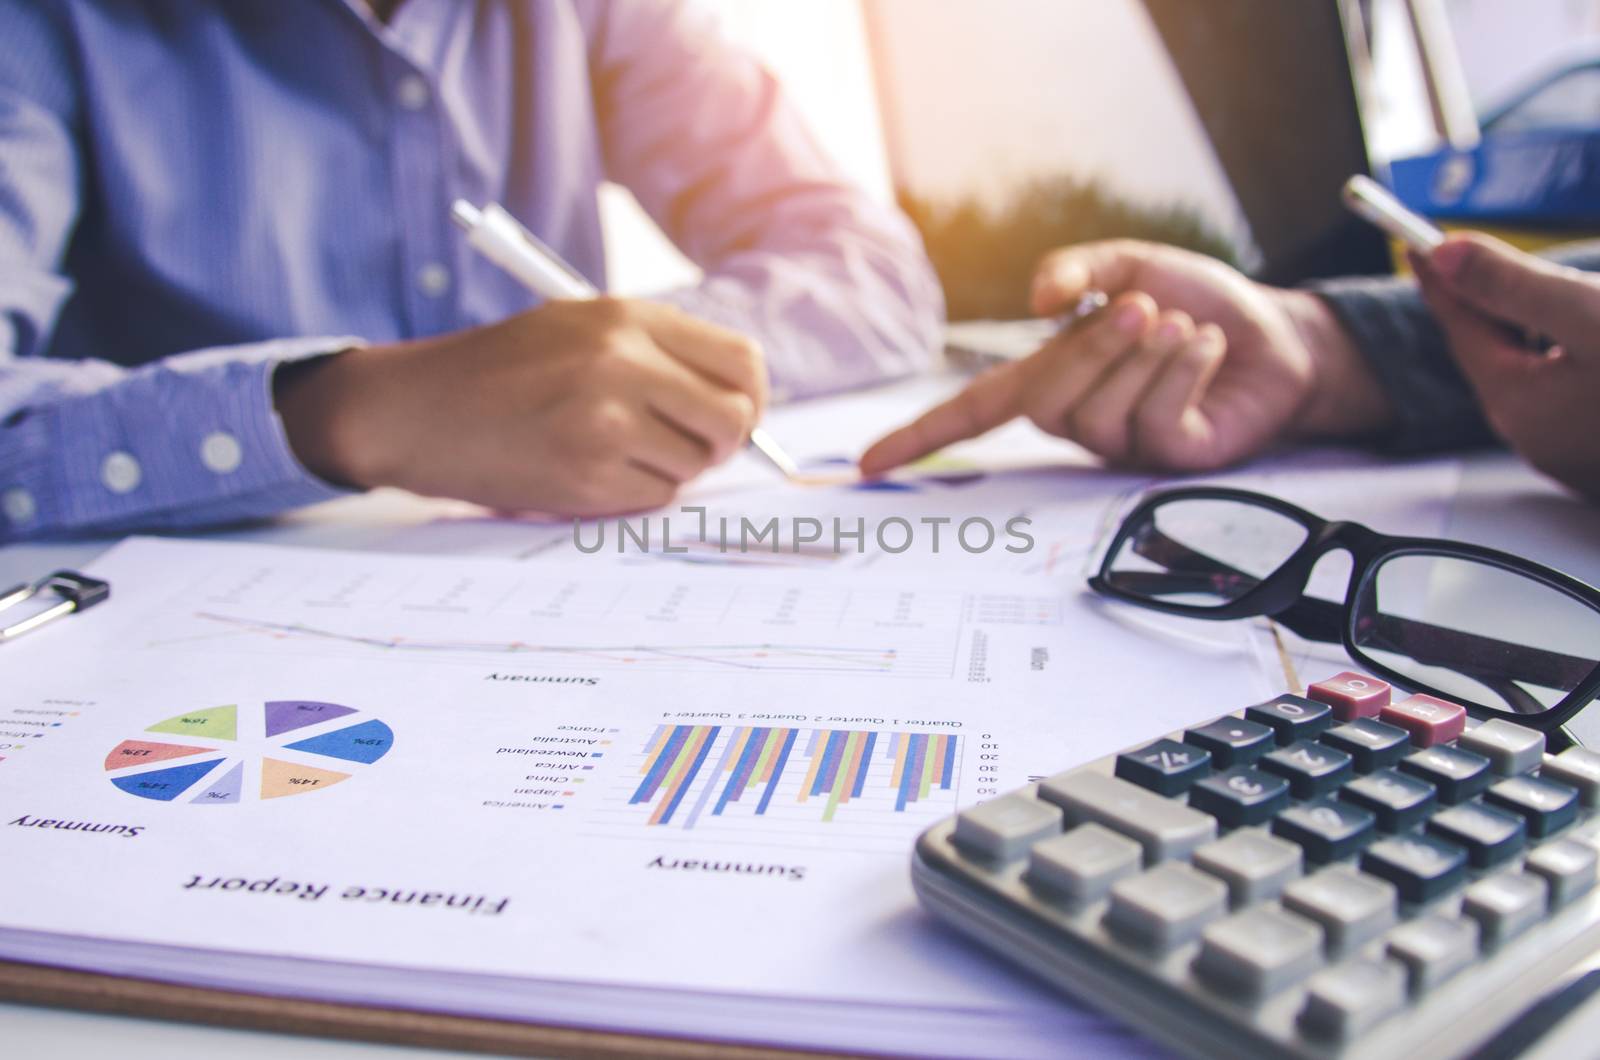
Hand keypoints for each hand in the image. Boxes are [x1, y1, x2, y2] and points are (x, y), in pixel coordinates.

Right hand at [276, 298, 765, 515]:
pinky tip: (586, 470)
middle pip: (733, 419)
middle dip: (722, 443)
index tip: (734, 414)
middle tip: (689, 446)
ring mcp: (605, 423)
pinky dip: (633, 493)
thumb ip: (657, 352)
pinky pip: (653, 497)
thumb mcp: (580, 327)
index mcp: (627, 317)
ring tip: (612, 449)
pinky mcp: (586, 477)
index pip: (741, 361)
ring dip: (668, 467)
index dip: (748, 397)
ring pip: (694, 465)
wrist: (416, 409)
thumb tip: (739, 401)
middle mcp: (623, 364)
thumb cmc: (500, 371)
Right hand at [859, 240, 1393, 474]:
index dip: (920, 438)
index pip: (972, 414)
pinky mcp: (1167, 461)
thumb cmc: (1197, 303)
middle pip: (1044, 401)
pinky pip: (1153, 422)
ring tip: (1179, 325)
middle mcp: (1076, 417)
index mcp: (1052, 377)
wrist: (1277, 335)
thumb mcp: (1133, 264)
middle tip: (1140, 306)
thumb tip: (1039, 300)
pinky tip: (1205, 350)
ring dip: (1144, 357)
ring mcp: (1120, 445)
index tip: (867, 466)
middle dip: (1092, 349)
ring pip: (1099, 414)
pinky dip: (1182, 373)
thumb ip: (1080, 270)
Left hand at [1415, 234, 1599, 499]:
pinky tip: (1597, 332)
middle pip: (1497, 349)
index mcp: (1516, 402)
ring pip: (1540, 368)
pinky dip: (1580, 350)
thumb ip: (1514, 287)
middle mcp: (1535, 434)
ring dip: (1545, 324)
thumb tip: (1445, 256)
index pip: (1460, 325)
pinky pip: (1577, 390)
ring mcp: (1573, 452)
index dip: (1441, 276)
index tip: (1416, 240)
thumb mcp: (1593, 316)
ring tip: (1567, 293)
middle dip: (1496, 300)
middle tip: (1477, 258)